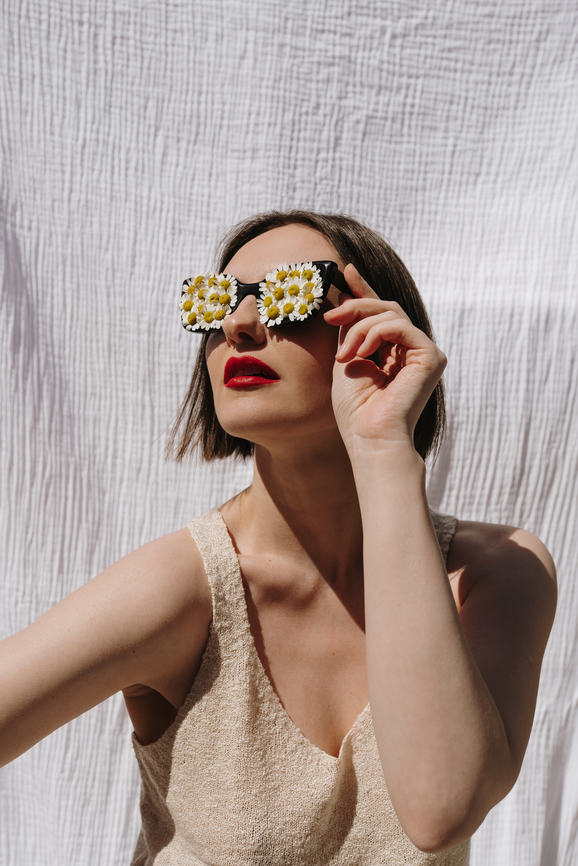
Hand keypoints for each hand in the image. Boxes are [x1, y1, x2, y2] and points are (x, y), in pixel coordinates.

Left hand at [323, 264, 446, 452]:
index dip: (364, 290)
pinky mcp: (431, 357)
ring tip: (344, 353)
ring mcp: (424, 353)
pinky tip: (360, 354)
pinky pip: (401, 326)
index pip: (381, 313)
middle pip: (386, 308)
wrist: (368, 437)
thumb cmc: (355, 409)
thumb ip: (350, 328)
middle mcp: (412, 350)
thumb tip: (345, 295)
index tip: (346, 271)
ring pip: (391, 313)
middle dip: (355, 305)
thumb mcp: (347, 358)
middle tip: (329, 314)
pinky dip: (375, 333)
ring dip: (360, 327)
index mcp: (394, 352)